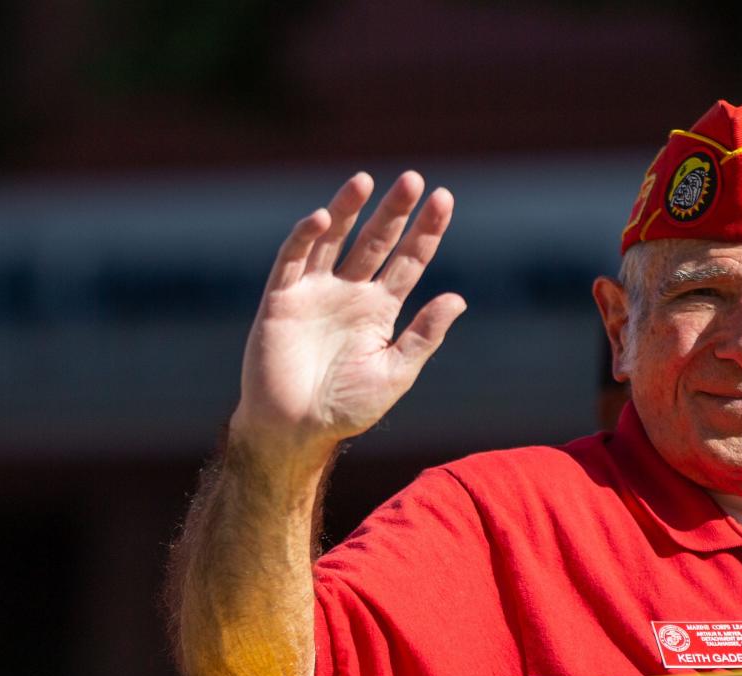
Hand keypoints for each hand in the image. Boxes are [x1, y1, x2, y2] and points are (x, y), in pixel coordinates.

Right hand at [230, 171, 464, 463]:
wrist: (296, 430)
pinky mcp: (282, 299)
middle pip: (376, 241)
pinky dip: (304, 237)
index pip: (409, 260)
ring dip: (348, 209)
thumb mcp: (395, 371)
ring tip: (365, 180)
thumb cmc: (346, 408)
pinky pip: (293, 260)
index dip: (426, 231)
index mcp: (380, 309)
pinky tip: (321, 217)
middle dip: (393, 211)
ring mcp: (315, 292)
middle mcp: (350, 293)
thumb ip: (424, 334)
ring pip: (334, 239)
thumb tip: (459, 298)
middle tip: (412, 179)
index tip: (444, 200)